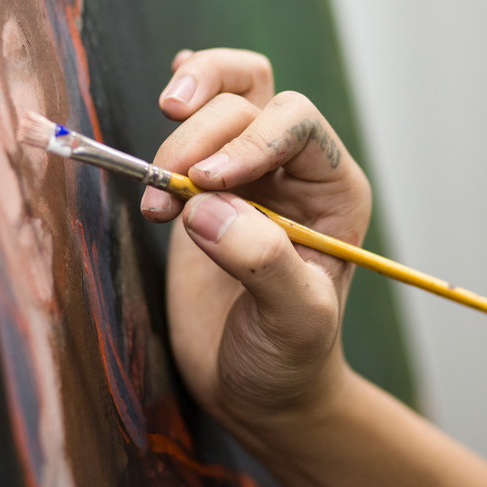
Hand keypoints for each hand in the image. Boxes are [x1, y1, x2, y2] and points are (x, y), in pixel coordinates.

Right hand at [141, 48, 371, 441]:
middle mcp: (292, 173)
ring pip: (220, 101)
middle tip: (166, 187)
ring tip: (154, 189)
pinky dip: (186, 99)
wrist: (255, 387)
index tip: (204, 183)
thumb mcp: (295, 323)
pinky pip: (200, 124)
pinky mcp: (205, 191)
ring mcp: (246, 177)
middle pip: (248, 102)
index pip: (296, 122)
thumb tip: (207, 206)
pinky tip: (172, 102)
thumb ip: (263, 262)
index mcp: (332, 192)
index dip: (249, 140)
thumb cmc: (289, 359)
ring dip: (178, 132)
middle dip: (200, 136)